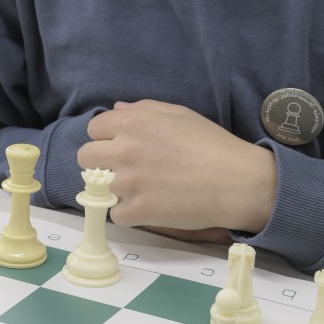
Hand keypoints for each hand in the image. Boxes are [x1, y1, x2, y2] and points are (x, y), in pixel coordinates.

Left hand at [77, 99, 275, 235]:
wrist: (237, 182)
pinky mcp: (137, 211)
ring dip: (116, 189)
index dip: (107, 137)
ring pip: (99, 187)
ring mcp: (129, 182)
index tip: (122, 146)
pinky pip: (115, 214)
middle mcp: (125, 150)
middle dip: (101, 162)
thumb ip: (143, 109)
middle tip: (125, 169)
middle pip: (86, 157)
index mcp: (134, 123)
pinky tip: (151, 205)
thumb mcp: (180, 114)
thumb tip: (116, 109)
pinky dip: (129, 213)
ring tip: (143, 189)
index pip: (94, 129)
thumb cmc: (212, 145)